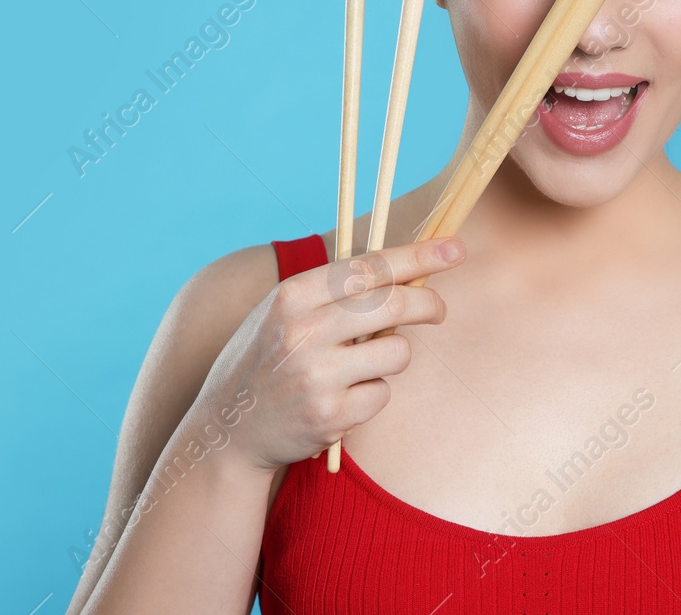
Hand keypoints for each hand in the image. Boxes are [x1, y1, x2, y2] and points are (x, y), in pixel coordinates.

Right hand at [193, 235, 465, 473]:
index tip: (454, 249)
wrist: (226, 430)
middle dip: (429, 303)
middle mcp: (304, 331)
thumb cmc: (266, 361)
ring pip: (397, 352)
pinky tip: (342, 400)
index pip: (369, 266)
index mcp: (293, 295)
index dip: (418, 256)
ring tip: (360, 367)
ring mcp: (317, 375)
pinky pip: (383, 394)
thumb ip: (333, 292)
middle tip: (438, 310)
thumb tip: (406, 272)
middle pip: (394, 303)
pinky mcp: (330, 416)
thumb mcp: (283, 312)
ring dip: (392, 357)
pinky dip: (373, 395)